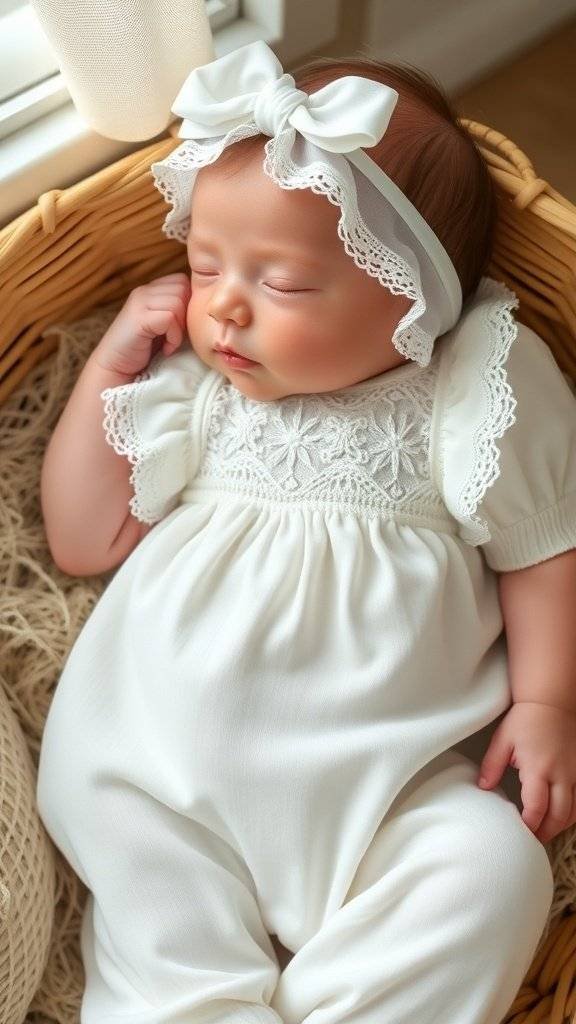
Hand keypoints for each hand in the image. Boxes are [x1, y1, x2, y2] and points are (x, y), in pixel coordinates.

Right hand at [94, 273, 191, 376]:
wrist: (117, 371)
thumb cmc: (145, 352)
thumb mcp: (165, 328)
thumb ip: (178, 313)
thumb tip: (205, 308)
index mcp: (150, 291)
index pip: (182, 281)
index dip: (188, 304)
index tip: (179, 327)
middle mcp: (144, 291)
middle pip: (182, 288)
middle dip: (185, 315)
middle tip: (175, 335)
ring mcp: (139, 302)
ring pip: (178, 302)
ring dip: (179, 328)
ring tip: (168, 343)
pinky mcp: (138, 317)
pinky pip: (170, 317)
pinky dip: (173, 336)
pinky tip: (165, 348)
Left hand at [477, 701, 575, 843]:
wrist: (552, 701)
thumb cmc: (526, 719)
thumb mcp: (502, 740)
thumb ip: (492, 765)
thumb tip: (483, 787)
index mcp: (538, 768)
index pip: (536, 807)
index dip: (529, 824)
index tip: (520, 831)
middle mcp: (561, 774)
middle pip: (558, 816)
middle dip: (545, 832)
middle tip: (532, 839)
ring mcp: (575, 773)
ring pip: (573, 812)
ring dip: (560, 826)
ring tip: (544, 831)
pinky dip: (571, 813)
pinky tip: (560, 816)